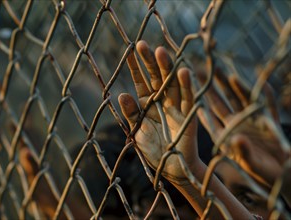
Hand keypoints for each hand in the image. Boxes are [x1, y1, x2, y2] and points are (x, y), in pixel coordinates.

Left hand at [118, 40, 198, 181]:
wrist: (171, 168)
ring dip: (167, 68)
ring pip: (172, 83)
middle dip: (150, 61)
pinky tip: (182, 71)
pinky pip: (188, 98)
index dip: (135, 67)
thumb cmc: (152, 149)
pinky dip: (186, 86)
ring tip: (160, 52)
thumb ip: (131, 114)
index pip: (141, 81)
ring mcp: (176, 106)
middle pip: (156, 77)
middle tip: (143, 45)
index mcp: (147, 103)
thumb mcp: (136, 131)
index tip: (129, 51)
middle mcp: (162, 100)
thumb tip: (121, 95)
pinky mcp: (189, 115)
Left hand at [197, 70, 290, 186]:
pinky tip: (262, 84)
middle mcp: (236, 125)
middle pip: (221, 103)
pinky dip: (265, 95)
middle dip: (212, 87)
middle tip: (202, 70)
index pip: (208, 116)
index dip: (199, 103)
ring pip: (240, 98)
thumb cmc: (262, 173)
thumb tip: (238, 138)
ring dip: (233, 85)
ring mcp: (252, 121)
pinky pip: (267, 105)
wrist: (283, 175)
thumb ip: (244, 151)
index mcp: (225, 135)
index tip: (189, 91)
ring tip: (225, 72)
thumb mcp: (251, 163)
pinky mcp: (269, 121)